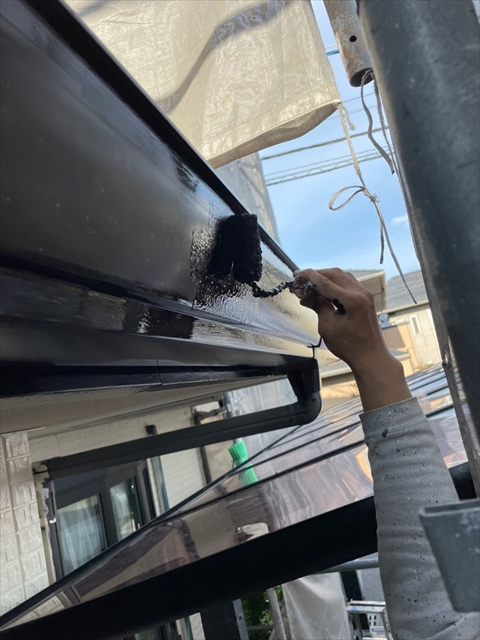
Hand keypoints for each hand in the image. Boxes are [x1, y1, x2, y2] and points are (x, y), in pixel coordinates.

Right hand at [294, 267, 410, 410]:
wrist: (371, 357)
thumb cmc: (350, 347)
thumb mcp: (328, 328)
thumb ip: (319, 307)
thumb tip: (306, 296)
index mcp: (352, 301)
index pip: (325, 282)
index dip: (309, 277)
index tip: (296, 275)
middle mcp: (361, 293)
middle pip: (335, 274)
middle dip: (317, 274)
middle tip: (302, 280)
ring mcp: (365, 295)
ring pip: (342, 276)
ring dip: (326, 277)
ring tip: (311, 285)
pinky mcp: (366, 299)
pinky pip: (349, 283)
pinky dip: (335, 283)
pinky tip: (325, 291)